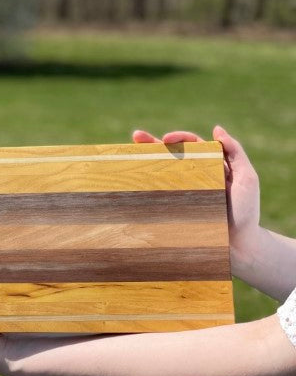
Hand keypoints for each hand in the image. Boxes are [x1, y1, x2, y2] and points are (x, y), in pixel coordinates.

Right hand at [132, 124, 259, 259]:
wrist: (239, 246)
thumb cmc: (246, 212)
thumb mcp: (247, 178)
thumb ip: (235, 152)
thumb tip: (217, 129)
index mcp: (212, 166)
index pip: (193, 145)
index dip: (180, 138)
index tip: (166, 139)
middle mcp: (195, 177)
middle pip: (172, 156)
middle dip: (153, 143)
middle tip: (136, 136)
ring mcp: (184, 194)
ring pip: (163, 173)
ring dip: (145, 161)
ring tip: (128, 152)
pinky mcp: (176, 210)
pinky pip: (159, 196)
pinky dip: (145, 188)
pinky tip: (132, 182)